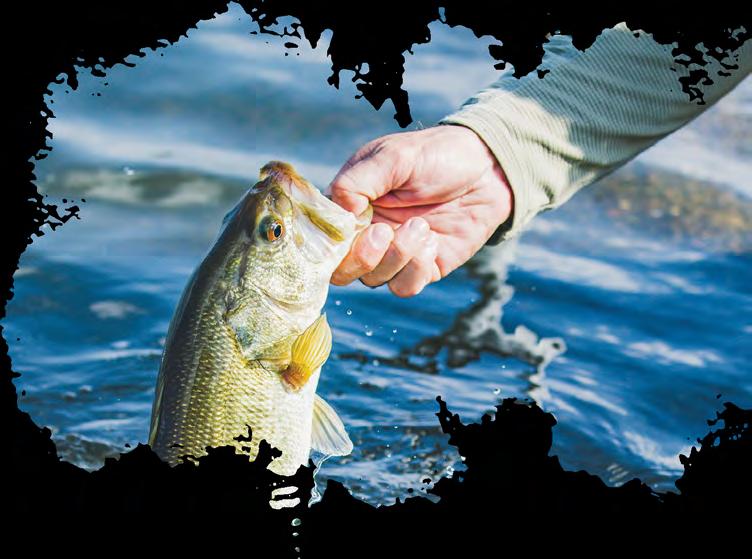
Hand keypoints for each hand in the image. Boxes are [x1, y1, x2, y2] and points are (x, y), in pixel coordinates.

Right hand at [329, 124, 512, 296]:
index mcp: (351, 205)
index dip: (331, 242)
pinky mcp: (421, 268)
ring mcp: (393, 254)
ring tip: (420, 225)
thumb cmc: (437, 155)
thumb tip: (340, 215)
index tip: (354, 226)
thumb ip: (358, 181)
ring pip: (373, 280)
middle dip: (362, 257)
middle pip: (341, 270)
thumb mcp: (393, 156)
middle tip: (384, 231)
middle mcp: (367, 233)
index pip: (323, 237)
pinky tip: (432, 240)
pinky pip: (404, 286)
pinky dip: (415, 268)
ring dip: (397, 256)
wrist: (488, 169)